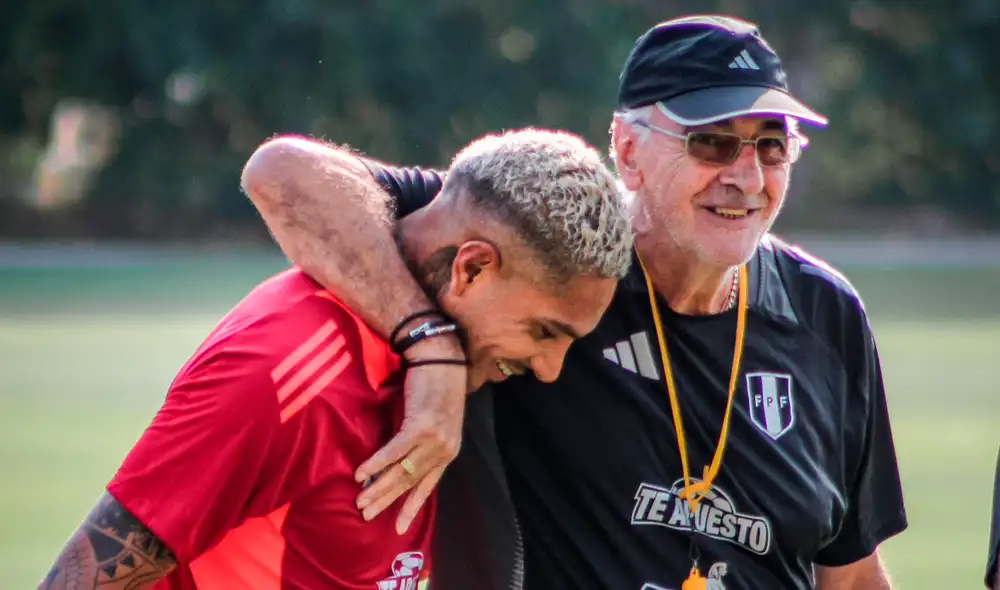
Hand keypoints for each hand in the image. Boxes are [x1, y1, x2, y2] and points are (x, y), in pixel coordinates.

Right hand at [354, 336, 467, 533]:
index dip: (411, 507)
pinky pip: (395, 451)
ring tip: (360, 500)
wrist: (442, 359)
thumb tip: (397, 459)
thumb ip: (420, 441)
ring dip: (378, 487)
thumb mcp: (434, 420)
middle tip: (367, 515)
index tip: (399, 528)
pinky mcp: (421, 426)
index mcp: (448, 451)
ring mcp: (434, 439)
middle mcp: (444, 449)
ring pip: (402, 471)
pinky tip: (361, 474)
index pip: (428, 486)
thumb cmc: (435, 386)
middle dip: (387, 501)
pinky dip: (377, 464)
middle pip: (411, 482)